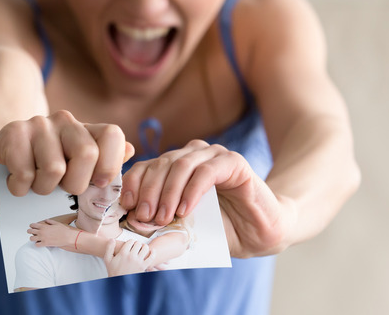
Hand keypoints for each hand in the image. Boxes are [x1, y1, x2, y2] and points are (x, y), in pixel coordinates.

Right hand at [0, 110, 134, 211]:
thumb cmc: (36, 180)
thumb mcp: (71, 178)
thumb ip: (100, 168)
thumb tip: (130, 150)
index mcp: (84, 132)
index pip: (112, 134)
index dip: (111, 163)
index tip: (99, 184)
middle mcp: (63, 122)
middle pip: (87, 153)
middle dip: (75, 186)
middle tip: (59, 191)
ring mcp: (37, 124)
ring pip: (55, 168)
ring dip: (42, 190)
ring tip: (33, 186)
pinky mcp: (12, 133)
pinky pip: (26, 172)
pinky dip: (20, 189)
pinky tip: (15, 182)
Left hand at [27, 219, 75, 247]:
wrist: (67, 237)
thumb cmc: (63, 230)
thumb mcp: (56, 223)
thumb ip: (50, 221)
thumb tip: (46, 220)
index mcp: (44, 226)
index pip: (33, 225)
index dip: (31, 226)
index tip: (32, 226)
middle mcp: (42, 232)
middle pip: (30, 231)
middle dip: (29, 231)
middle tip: (31, 232)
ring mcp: (43, 238)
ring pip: (31, 239)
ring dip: (32, 238)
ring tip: (35, 238)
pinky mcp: (45, 244)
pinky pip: (36, 245)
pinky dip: (37, 244)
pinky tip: (39, 243)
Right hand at [103, 239, 153, 276]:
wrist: (119, 282)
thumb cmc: (113, 270)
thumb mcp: (107, 259)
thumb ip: (109, 248)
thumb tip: (112, 239)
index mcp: (123, 253)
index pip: (131, 241)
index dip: (130, 241)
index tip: (129, 245)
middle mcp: (131, 256)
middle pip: (138, 243)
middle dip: (137, 244)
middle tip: (135, 247)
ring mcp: (138, 262)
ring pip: (145, 248)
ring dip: (144, 246)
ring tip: (141, 249)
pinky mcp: (143, 267)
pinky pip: (151, 257)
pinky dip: (153, 253)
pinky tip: (151, 251)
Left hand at [120, 140, 295, 257]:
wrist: (261, 233)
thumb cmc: (220, 229)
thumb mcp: (182, 225)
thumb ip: (159, 219)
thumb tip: (129, 225)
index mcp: (176, 166)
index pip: (146, 167)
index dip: (134, 185)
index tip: (127, 208)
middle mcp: (193, 155)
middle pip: (160, 164)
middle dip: (148, 192)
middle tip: (144, 218)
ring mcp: (213, 155)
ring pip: (180, 164)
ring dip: (168, 192)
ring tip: (163, 217)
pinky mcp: (233, 162)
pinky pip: (206, 171)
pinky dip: (192, 191)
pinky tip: (185, 210)